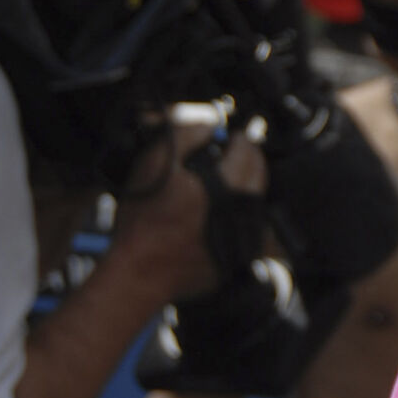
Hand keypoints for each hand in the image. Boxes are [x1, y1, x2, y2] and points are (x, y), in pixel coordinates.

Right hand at [110, 119, 266, 300]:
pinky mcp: (238, 260)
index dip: (240, 139)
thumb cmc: (143, 220)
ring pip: (258, 203)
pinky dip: (244, 217)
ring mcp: (244, 239)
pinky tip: (226, 213)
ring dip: (248, 188)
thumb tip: (209, 125)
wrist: (139, 272)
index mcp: (227, 186)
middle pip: (258, 176)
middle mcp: (243, 213)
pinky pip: (252, 231)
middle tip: (236, 154)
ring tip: (231, 182)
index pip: (248, 152)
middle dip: (249, 160)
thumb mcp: (156, 165)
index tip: (232, 137)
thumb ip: (185, 135)